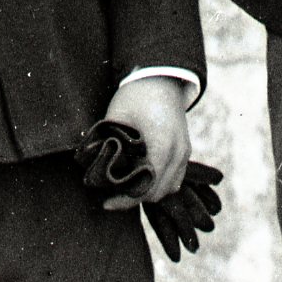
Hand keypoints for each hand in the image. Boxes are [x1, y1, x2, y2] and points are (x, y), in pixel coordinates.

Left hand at [99, 75, 194, 208]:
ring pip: (169, 188)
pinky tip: (141, 180)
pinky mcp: (185, 151)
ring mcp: (185, 152)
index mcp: (162, 145)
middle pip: (158, 193)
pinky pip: (175, 178)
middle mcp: (178, 152)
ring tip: (125, 190)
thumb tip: (95, 169)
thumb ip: (109, 144)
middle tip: (111, 198)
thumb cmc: (136, 96)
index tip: (106, 203)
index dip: (125, 200)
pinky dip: (159, 184)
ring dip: (148, 193)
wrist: (160, 79)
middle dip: (134, 200)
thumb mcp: (116, 118)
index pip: (146, 187)